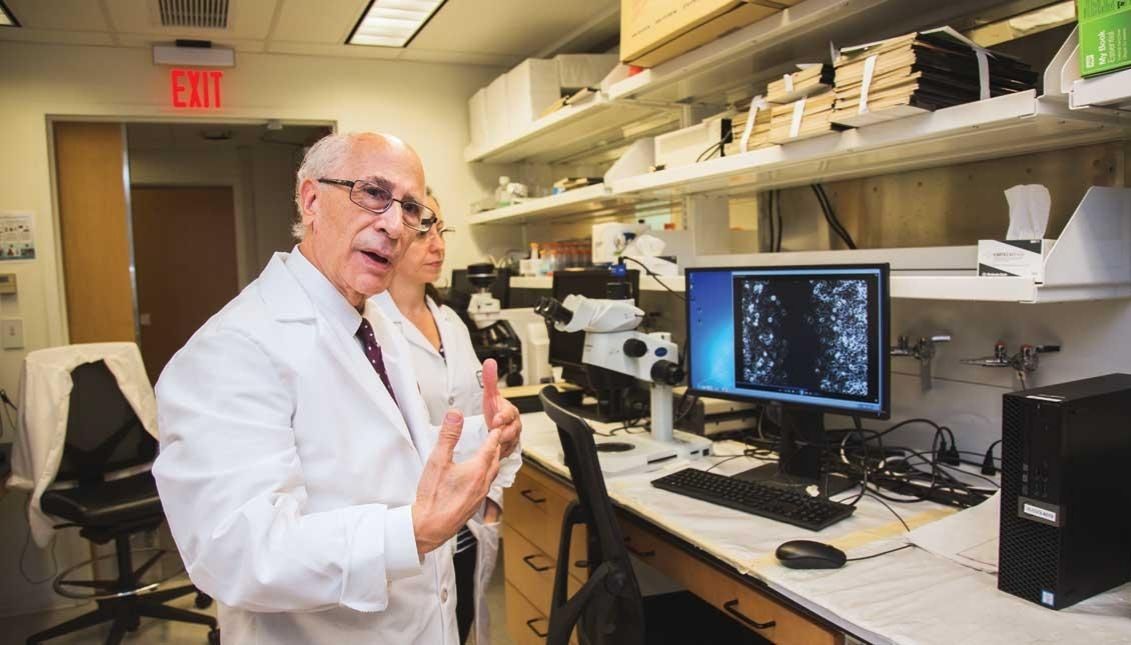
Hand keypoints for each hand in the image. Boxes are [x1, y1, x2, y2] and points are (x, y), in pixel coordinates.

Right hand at [413, 410, 500, 555]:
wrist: (430, 526)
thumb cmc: (433, 497)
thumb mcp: (438, 460)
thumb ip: (448, 436)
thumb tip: (455, 416)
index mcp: (477, 470)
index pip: (491, 446)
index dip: (494, 434)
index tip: (498, 426)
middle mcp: (483, 483)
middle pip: (495, 460)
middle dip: (497, 446)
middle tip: (496, 437)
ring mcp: (480, 496)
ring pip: (493, 474)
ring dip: (493, 461)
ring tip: (490, 455)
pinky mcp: (475, 505)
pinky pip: (487, 485)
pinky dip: (487, 475)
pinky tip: (479, 478)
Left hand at [481, 358, 521, 457]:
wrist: (498, 424)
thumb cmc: (495, 409)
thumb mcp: (490, 395)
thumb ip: (490, 379)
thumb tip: (490, 362)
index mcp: (510, 411)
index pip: (509, 413)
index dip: (503, 416)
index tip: (495, 420)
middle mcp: (514, 424)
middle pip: (512, 430)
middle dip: (503, 433)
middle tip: (493, 435)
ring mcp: (513, 437)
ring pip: (510, 442)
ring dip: (501, 444)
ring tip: (492, 446)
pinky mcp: (509, 448)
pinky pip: (506, 452)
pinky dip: (500, 453)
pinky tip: (493, 454)